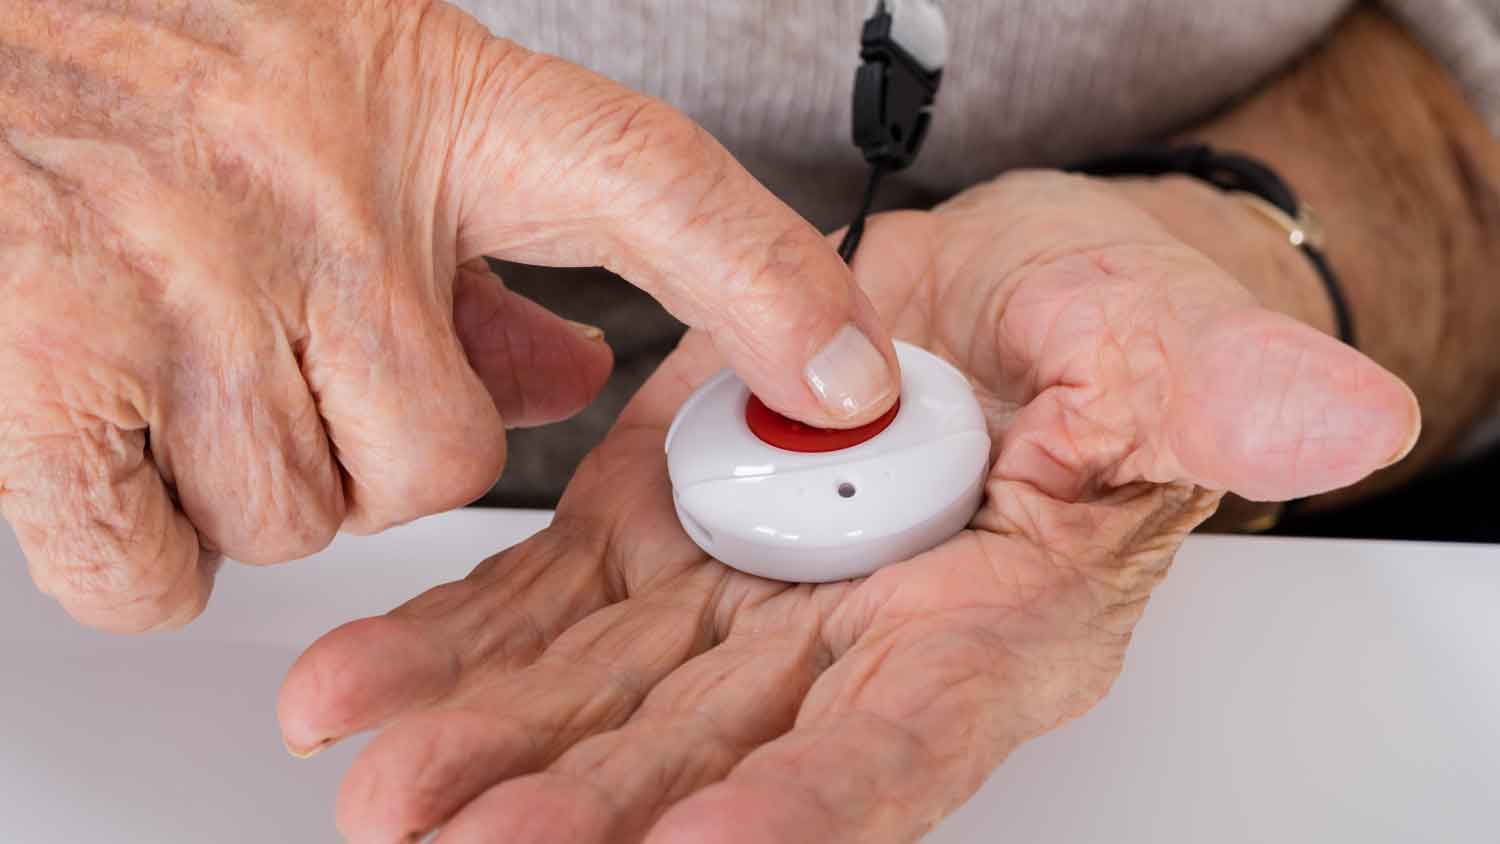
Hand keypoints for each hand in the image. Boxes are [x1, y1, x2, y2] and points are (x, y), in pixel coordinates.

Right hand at [0, 0, 896, 631]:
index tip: (850, 374)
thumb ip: (486, 248)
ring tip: (183, 360)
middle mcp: (321, 188)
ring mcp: (190, 279)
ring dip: (254, 488)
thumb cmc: (168, 54)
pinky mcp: (55, 366)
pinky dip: (138, 546)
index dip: (770, 284)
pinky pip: (159, 572)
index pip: (649, 186)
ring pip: (306, 524)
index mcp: (427, 107)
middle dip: (381, 455)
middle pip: (449, 462)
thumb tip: (579, 374)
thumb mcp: (365, 103)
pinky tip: (111, 432)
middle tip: (294, 361)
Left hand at [278, 171, 1417, 842]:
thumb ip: (1225, 393)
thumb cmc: (1086, 324)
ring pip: (601, 698)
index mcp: (983, 628)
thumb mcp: (1168, 339)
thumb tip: (1350, 415)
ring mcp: (736, 597)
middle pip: (711, 757)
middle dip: (587, 808)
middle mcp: (845, 646)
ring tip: (379, 783)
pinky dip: (454, 649)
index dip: (807, 806)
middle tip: (462, 843)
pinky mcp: (652, 534)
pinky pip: (545, 609)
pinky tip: (359, 689)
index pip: (899, 747)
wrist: (979, 291)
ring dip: (490, 745)